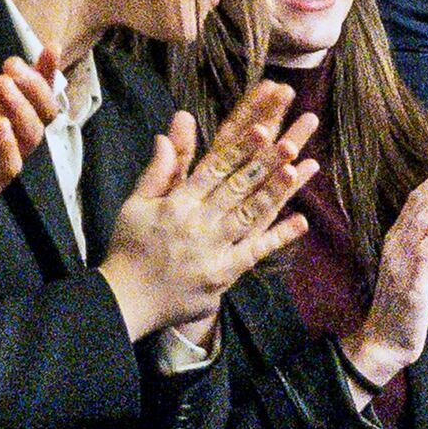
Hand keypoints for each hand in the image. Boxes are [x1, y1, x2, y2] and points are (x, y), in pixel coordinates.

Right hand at [98, 83, 318, 348]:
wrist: (126, 300)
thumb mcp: (135, 204)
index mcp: (177, 203)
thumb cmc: (129, 247)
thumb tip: (165, 134)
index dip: (238, 149)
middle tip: (289, 142)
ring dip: (274, 191)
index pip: (213, 169)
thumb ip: (157, 170)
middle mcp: (198, 223)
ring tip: (298, 169)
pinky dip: (278, 237)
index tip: (260, 128)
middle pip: (237, 187)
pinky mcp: (223, 274)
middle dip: (264, 163)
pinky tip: (301, 222)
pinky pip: (254, 252)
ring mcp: (213, 249)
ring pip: (249, 214)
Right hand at [343, 143, 427, 388]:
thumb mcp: (410, 268)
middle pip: (415, 208)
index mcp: (394, 241)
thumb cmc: (399, 305)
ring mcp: (401, 262)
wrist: (385, 340)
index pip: (412, 205)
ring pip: (420, 224)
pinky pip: (425, 251)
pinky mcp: (411, 281)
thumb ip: (421, 243)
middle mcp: (395, 246)